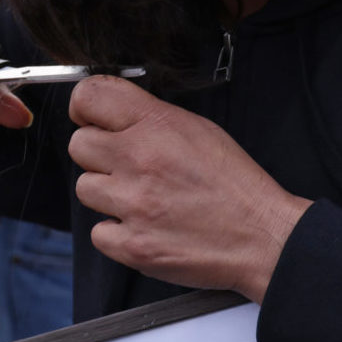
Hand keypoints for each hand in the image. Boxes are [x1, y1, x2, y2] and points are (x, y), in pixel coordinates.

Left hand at [68, 76, 309, 300]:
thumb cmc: (235, 185)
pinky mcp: (132, 245)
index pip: (89, 96)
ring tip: (143, 199)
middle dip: (99, 155)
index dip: (84, 107)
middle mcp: (139, 160)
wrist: (262, 236)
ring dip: (108, 194)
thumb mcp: (200, 129)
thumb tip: (114, 116)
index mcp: (157, 126)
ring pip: (85, 189)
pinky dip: (117, 232)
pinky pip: (98, 232)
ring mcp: (133, 205)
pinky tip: (145, 226)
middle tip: (127, 166)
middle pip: (79, 145)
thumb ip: (152, 118)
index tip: (91, 119)